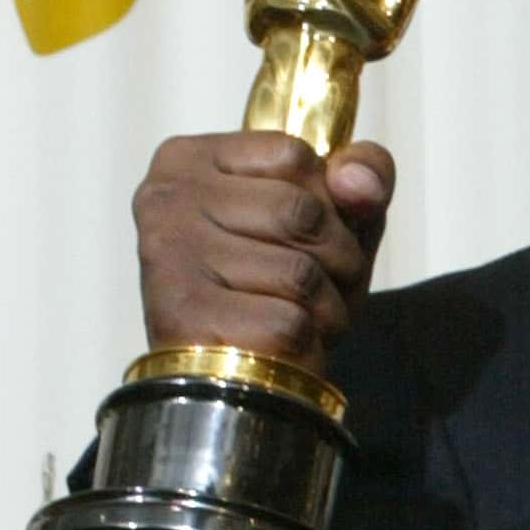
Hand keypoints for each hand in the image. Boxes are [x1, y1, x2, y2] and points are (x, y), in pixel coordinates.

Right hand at [133, 131, 395, 370]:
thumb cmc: (285, 286)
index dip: (332, 205)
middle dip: (339, 260)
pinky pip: (289, 324)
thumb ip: (363, 178)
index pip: (297, 155)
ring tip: (298, 316)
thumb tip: (359, 183)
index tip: (308, 234)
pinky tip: (279, 345)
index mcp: (191, 157)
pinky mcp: (183, 315)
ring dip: (327, 308)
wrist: (240, 375)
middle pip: (303, 213)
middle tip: (316, 286)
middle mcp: (166, 197)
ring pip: (300, 273)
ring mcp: (168, 254)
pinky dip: (307, 343)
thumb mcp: (336, 220)